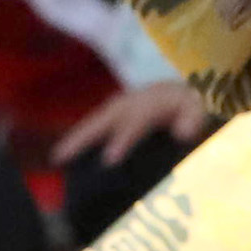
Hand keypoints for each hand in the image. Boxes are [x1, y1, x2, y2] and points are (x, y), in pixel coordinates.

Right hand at [54, 80, 211, 166]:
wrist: (171, 91)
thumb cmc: (184, 106)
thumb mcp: (194, 109)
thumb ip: (192, 119)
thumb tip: (182, 133)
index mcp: (147, 105)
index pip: (134, 124)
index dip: (122, 141)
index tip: (109, 159)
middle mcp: (124, 106)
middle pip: (101, 122)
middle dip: (82, 139)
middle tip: (62, 157)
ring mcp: (111, 111)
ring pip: (90, 125)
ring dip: (72, 141)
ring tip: (56, 158)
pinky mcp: (106, 117)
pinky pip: (89, 129)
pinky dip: (76, 141)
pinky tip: (63, 158)